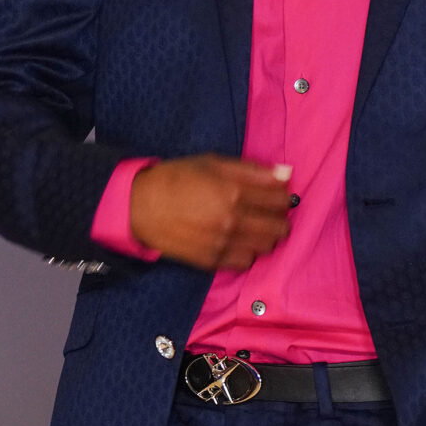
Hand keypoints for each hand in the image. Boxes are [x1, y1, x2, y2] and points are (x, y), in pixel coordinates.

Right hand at [130, 155, 292, 270]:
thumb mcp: (212, 163)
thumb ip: (251, 170)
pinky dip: (248, 252)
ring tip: (253, 227)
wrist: (141, 208)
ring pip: (266, 247)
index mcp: (234, 191)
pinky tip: (238, 241)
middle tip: (268, 213)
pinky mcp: (213, 260)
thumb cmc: (175, 179)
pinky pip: (246, 262)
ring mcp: (224, 243)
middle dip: (279, 219)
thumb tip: (285, 175)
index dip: (284, 197)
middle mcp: (233, 220)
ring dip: (266, 236)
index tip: (276, 195)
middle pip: (279, 227)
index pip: (281, 200)